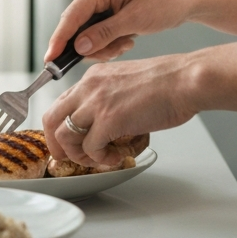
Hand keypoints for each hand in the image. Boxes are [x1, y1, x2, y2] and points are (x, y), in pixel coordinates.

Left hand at [42, 54, 198, 167]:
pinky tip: (115, 158)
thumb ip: (109, 97)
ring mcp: (97, 102)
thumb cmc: (167, 83)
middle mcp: (89, 86)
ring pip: (64, 136)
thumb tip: (103, 123)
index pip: (61, 103)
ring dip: (78, 155)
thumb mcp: (126, 81)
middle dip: (58, 145)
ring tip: (98, 159)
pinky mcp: (109, 119)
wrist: (186, 80)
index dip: (61, 127)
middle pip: (50, 119)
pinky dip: (100, 160)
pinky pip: (90, 148)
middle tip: (72, 158)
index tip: (71, 142)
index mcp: (93, 76)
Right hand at [45, 0, 236, 65]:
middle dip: (91, 46)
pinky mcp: (110, 12)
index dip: (58, 40)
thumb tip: (78, 47)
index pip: (71, 16)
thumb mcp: (135, 20)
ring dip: (104, 46)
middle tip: (112, 53)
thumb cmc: (166, 0)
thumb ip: (104, 33)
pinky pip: (99, 34)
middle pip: (77, 27)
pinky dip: (111, 43)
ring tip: (126, 44)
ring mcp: (103, 3)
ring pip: (88, 35)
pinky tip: (128, 40)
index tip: (49, 60)